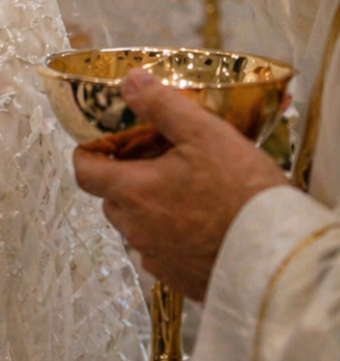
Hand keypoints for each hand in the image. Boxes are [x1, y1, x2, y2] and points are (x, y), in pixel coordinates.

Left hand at [73, 68, 287, 299]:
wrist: (276, 253)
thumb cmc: (239, 189)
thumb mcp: (203, 133)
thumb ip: (161, 106)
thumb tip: (129, 81)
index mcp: (132, 192)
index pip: (84, 173)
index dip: (88, 155)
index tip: (105, 144)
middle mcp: (135, 229)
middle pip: (112, 199)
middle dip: (125, 179)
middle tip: (157, 161)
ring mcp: (156, 259)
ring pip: (136, 227)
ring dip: (149, 209)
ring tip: (184, 193)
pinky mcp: (178, 279)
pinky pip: (161, 253)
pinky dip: (171, 237)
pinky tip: (201, 225)